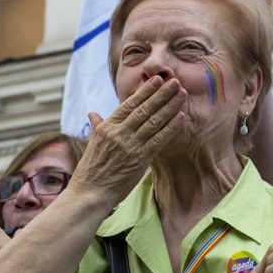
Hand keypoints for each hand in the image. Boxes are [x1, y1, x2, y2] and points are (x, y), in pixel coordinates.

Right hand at [71, 76, 186, 203]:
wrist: (90, 192)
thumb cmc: (91, 170)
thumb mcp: (92, 143)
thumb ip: (97, 126)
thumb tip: (93, 113)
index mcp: (107, 127)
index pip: (129, 104)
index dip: (145, 91)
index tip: (157, 80)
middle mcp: (119, 133)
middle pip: (144, 109)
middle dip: (161, 94)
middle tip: (174, 81)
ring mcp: (129, 145)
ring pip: (153, 121)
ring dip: (169, 106)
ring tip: (181, 93)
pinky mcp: (139, 159)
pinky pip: (158, 140)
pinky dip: (170, 128)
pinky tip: (180, 117)